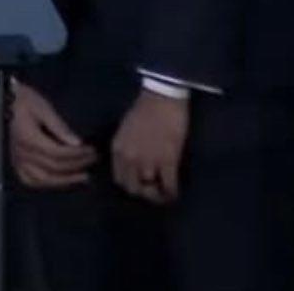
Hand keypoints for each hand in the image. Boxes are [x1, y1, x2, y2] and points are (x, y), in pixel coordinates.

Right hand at [9, 80, 96, 189]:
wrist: (3, 100)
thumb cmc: (24, 100)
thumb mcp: (43, 107)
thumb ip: (59, 126)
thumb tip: (77, 143)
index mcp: (29, 139)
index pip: (58, 154)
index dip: (77, 155)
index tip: (92, 150)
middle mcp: (22, 154)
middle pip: (54, 167)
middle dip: (77, 165)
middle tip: (93, 160)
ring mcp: (17, 161)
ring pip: (44, 179)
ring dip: (66, 180)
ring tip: (83, 176)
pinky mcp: (16, 164)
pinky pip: (32, 181)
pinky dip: (47, 183)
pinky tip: (60, 181)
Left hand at [111, 88, 189, 204]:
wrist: (162, 98)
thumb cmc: (144, 109)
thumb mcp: (126, 131)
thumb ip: (127, 148)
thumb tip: (133, 164)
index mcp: (118, 149)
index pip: (119, 179)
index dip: (131, 184)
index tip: (140, 184)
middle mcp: (130, 159)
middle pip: (133, 189)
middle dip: (144, 193)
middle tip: (155, 191)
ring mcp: (148, 161)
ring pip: (151, 191)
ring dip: (159, 195)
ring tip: (165, 192)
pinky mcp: (168, 161)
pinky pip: (169, 186)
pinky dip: (173, 193)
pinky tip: (175, 192)